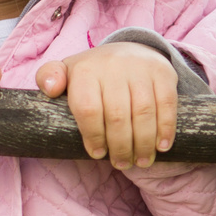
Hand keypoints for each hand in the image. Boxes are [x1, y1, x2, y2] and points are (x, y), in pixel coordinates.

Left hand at [36, 41, 180, 169]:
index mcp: (86, 70)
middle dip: (120, 146)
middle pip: (117, 115)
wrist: (127, 51)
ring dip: (143, 143)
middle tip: (121, 164)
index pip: (88, 109)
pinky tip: (161, 147)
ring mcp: (140, 68)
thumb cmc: (92, 73)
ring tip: (140, 162)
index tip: (98, 154)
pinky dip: (166, 128)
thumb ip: (48, 78)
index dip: (93, 136)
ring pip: (143, 112)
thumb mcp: (65, 72)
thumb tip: (50, 89)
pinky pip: (167, 104)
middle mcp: (113, 66)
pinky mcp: (163, 72)